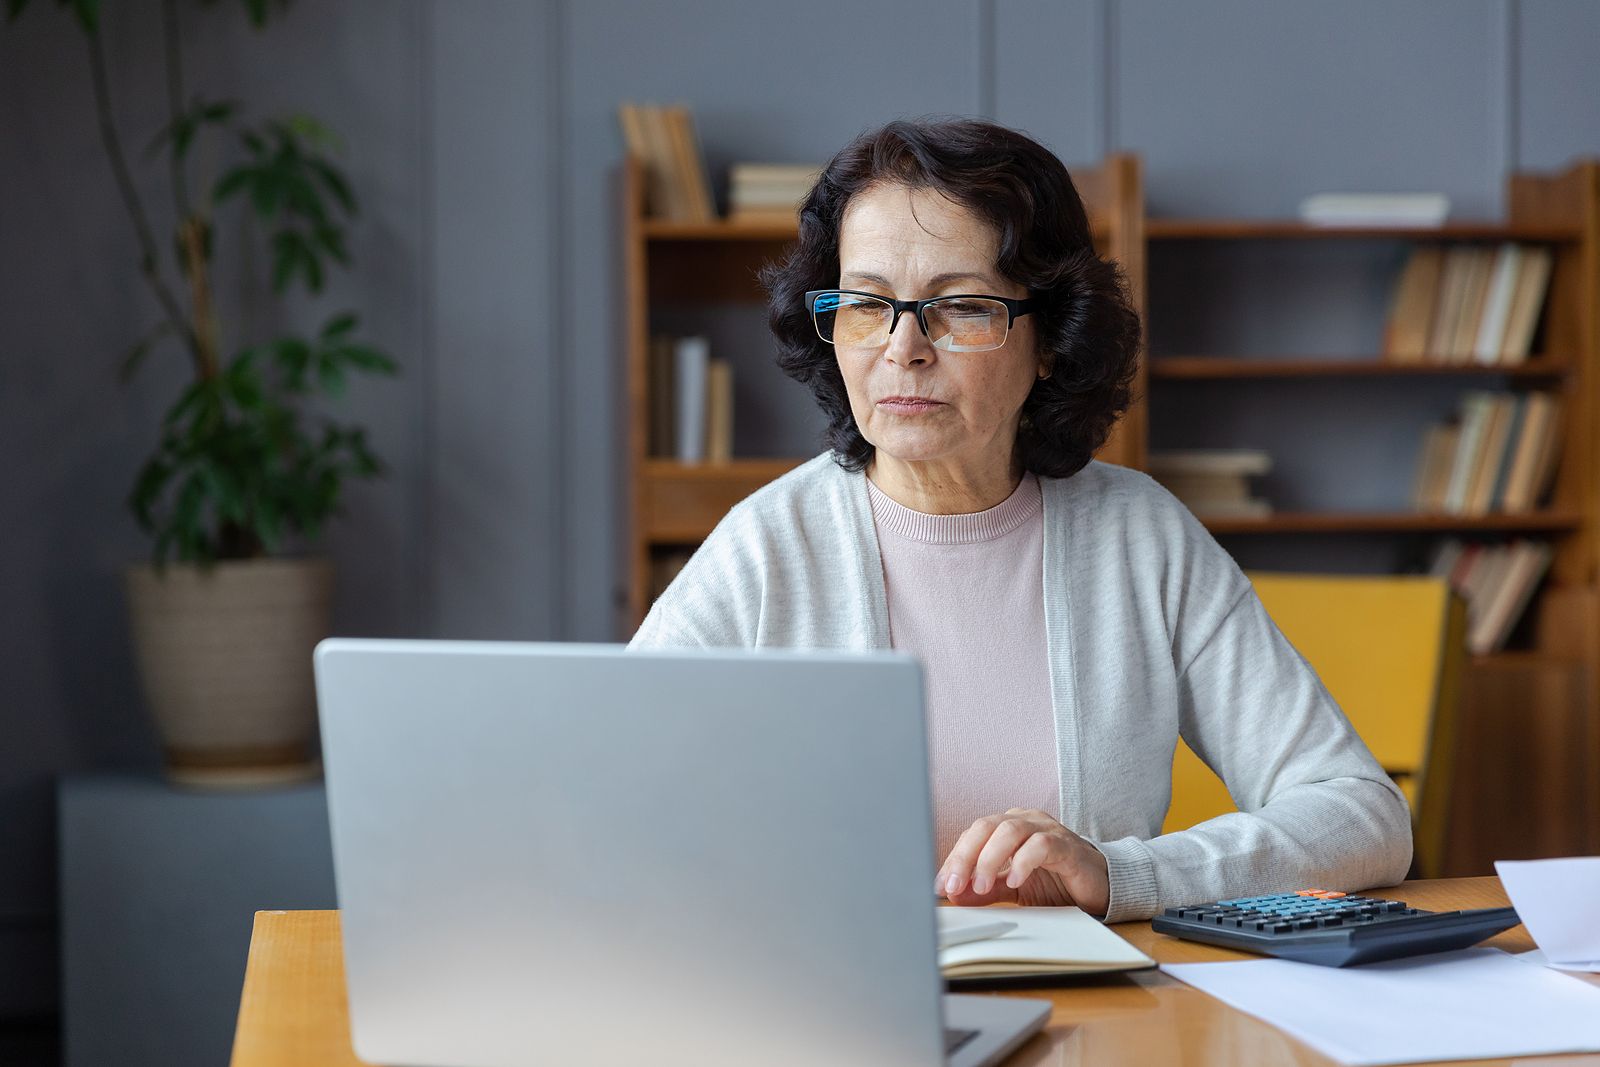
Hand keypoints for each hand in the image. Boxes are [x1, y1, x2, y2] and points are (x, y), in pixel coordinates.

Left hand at [935, 808, 1109, 916]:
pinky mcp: (1066, 846)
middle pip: (985, 827)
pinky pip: (1041, 845)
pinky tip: (1014, 881)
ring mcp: (1046, 830)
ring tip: (980, 887)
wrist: (1099, 887)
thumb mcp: (1012, 888)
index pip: (972, 835)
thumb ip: (985, 889)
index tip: (939, 886)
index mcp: (1007, 827)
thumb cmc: (1056, 881)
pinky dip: (1022, 862)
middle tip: (953, 885)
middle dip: (964, 856)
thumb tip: (953, 894)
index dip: (953, 859)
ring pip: (1010, 830)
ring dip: (989, 859)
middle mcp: (1025, 821)